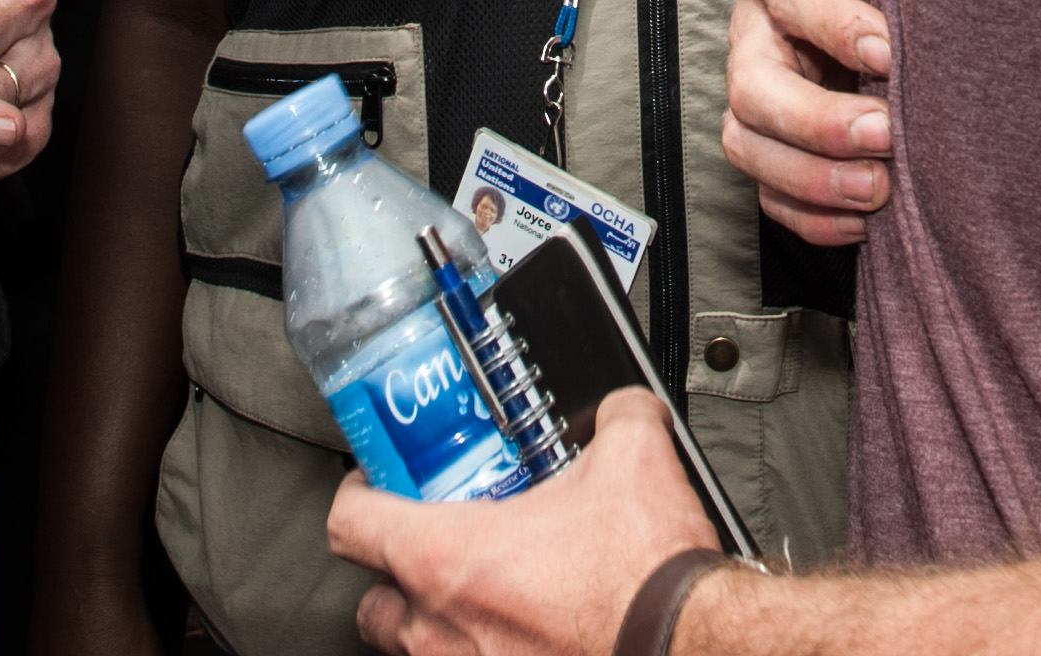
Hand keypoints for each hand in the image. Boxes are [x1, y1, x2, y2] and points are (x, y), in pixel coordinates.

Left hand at [332, 391, 723, 655]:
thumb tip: (622, 410)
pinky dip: (487, 652)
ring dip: (437, 623)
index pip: (350, 525)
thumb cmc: (646, 579)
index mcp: (447, 559)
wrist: (689, 645)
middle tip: (431, 548)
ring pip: (415, 650)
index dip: (358, 496)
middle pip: (371, 604)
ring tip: (482, 596)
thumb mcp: (634, 459)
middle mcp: (441, 629)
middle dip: (394, 577)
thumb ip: (615, 419)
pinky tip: (524, 633)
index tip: (376, 484)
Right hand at [722, 0, 889, 245]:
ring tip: (877, 187)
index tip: (892, 53)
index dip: (837, 27)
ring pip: (748, 143)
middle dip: (818, 121)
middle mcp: (757, 26)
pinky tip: (863, 218)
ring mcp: (759, 86)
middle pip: (752, 85)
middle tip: (885, 134)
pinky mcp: (776, 137)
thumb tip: (930, 4)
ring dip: (811, 177)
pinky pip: (769, 188)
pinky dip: (811, 215)